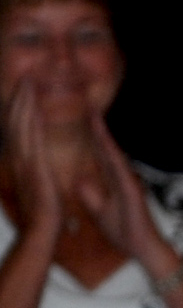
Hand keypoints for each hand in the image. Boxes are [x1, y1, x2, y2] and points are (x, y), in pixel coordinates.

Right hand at [2, 81, 67, 239]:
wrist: (41, 228)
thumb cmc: (42, 212)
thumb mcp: (36, 186)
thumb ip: (33, 172)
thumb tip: (33, 164)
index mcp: (22, 161)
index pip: (18, 130)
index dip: (19, 110)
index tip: (24, 93)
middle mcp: (20, 158)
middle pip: (16, 122)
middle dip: (20, 100)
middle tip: (25, 79)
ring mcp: (26, 161)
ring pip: (22, 126)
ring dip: (24, 103)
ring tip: (28, 83)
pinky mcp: (36, 167)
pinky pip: (33, 139)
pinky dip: (32, 120)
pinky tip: (34, 107)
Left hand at [67, 111, 174, 271]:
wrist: (142, 249)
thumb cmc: (125, 232)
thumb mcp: (99, 211)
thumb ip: (90, 195)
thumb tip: (80, 179)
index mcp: (114, 182)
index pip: (99, 155)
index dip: (90, 137)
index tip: (80, 119)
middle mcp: (122, 177)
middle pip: (105, 148)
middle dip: (95, 128)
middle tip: (86, 105)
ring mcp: (128, 181)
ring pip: (112, 152)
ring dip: (102, 134)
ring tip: (92, 114)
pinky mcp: (131, 189)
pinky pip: (118, 166)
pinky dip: (110, 151)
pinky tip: (102, 138)